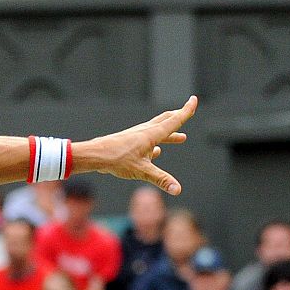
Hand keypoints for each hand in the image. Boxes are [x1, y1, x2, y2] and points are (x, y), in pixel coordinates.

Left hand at [77, 96, 198, 195]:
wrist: (95, 155)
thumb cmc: (117, 160)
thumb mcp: (142, 171)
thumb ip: (161, 179)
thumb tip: (178, 190)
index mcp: (152, 134)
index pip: (174, 120)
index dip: (186, 111)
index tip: (194, 99)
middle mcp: (145, 131)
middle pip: (165, 121)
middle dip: (178, 118)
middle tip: (188, 112)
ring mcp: (136, 136)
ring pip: (156, 131)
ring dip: (169, 133)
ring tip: (180, 137)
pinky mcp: (128, 142)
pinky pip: (146, 141)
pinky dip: (155, 143)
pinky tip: (155, 152)